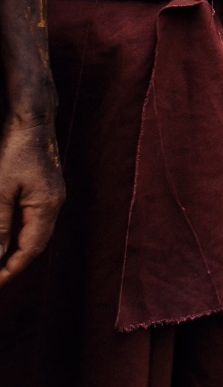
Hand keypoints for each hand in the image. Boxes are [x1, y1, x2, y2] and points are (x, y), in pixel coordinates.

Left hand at [0, 115, 61, 287]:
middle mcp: (53, 203)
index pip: (30, 249)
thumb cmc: (15, 150)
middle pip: (35, 243)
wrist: (31, 117)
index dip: (11, 270)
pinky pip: (29, 217)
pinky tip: (4, 233)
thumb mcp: (0, 191)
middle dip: (13, 263)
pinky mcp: (42, 186)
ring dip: (14, 248)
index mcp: (46, 206)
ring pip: (31, 231)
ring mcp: (49, 193)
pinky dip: (15, 231)